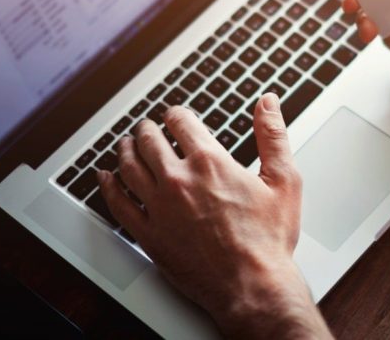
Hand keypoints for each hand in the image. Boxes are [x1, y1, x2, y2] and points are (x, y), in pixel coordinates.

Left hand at [96, 94, 330, 338]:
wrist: (253, 286)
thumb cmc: (269, 239)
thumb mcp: (284, 181)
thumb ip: (273, 136)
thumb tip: (267, 103)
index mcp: (209, 161)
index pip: (181, 122)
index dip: (176, 114)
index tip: (175, 115)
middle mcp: (179, 180)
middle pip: (150, 141)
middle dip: (148, 129)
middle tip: (147, 127)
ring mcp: (159, 208)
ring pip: (129, 167)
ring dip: (125, 150)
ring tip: (126, 144)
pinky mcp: (149, 235)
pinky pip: (118, 205)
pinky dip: (108, 187)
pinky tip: (105, 178)